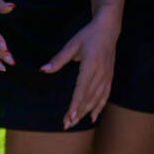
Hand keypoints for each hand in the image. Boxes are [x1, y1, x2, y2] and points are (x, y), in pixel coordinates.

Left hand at [41, 15, 119, 129]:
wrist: (108, 29)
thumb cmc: (88, 35)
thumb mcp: (72, 45)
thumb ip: (58, 59)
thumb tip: (43, 69)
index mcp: (91, 65)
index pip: (81, 90)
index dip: (74, 105)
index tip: (68, 117)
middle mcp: (101, 73)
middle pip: (88, 98)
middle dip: (77, 113)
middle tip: (66, 125)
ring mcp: (107, 76)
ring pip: (96, 99)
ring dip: (85, 112)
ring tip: (74, 123)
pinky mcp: (110, 76)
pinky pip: (105, 95)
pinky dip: (99, 107)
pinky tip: (93, 118)